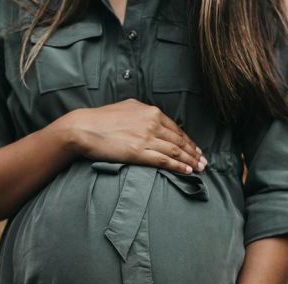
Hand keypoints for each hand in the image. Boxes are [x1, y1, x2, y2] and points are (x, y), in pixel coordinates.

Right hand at [53, 98, 206, 174]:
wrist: (83, 128)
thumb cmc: (100, 119)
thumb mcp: (125, 108)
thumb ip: (141, 112)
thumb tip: (150, 116)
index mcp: (150, 111)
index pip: (175, 128)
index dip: (188, 140)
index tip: (195, 149)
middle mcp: (151, 122)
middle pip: (179, 140)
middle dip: (194, 152)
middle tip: (204, 161)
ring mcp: (146, 137)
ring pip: (175, 150)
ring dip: (190, 160)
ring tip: (200, 168)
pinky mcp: (138, 152)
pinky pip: (164, 160)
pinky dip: (178, 166)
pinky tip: (187, 171)